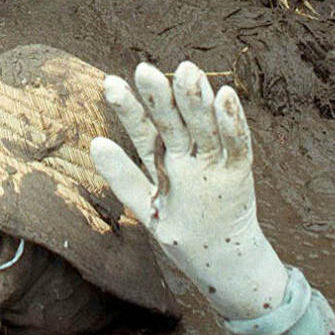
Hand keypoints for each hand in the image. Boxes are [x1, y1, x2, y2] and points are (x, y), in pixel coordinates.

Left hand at [91, 60, 287, 321]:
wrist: (223, 264)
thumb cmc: (181, 232)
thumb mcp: (147, 205)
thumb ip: (123, 176)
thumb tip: (95, 143)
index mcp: (162, 158)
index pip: (142, 129)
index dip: (128, 108)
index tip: (109, 83)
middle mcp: (187, 154)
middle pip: (173, 121)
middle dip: (161, 97)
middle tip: (145, 70)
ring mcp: (214, 161)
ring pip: (203, 126)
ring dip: (196, 100)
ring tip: (186, 72)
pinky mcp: (239, 172)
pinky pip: (237, 145)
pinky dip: (233, 122)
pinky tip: (225, 96)